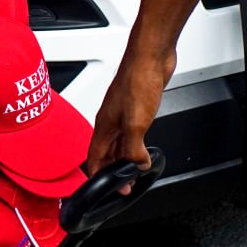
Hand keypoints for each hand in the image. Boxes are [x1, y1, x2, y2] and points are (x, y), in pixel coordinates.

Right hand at [86, 45, 174, 185]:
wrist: (151, 57)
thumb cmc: (137, 80)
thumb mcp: (135, 124)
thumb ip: (134, 148)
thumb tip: (137, 165)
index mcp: (104, 125)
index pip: (94, 158)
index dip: (99, 176)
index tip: (108, 189)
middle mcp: (111, 120)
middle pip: (107, 152)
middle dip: (114, 170)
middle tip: (126, 183)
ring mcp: (123, 112)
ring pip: (119, 142)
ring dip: (125, 157)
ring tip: (135, 170)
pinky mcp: (136, 106)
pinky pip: (132, 131)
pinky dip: (135, 144)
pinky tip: (143, 146)